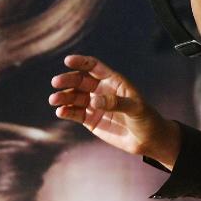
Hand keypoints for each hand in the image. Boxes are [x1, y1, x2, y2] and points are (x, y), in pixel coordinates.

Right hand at [49, 54, 180, 167]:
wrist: (146, 139)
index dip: (81, 62)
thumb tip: (94, 100)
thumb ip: (115, 103)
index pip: (94, 67)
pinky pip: (75, 113)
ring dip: (63, 97)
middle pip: (80, 81)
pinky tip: (60, 112)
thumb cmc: (145, 118)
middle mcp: (101, 90)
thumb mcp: (135, 108)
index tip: (68, 60)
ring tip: (54, 100)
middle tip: (56, 82)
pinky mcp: (90, 120)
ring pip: (75, 97)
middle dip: (68, 80)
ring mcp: (94, 105)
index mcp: (113, 81)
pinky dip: (67, 111)